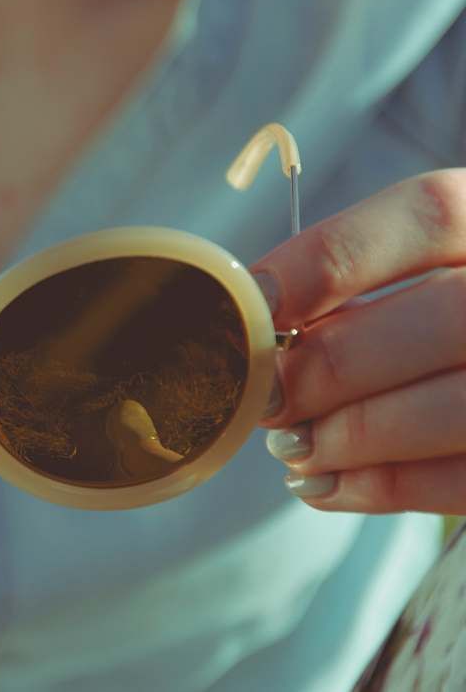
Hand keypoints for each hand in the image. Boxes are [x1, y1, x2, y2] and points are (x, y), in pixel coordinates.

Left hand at [255, 170, 465, 514]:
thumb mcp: (416, 283)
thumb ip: (358, 294)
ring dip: (353, 436)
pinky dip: (383, 488)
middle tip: (270, 397)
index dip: (331, 258)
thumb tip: (261, 329)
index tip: (257, 301)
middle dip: (336, 365)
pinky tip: (324, 486)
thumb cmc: (432, 333)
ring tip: (292, 447)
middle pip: (446, 317)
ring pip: (457, 409)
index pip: (433, 215)